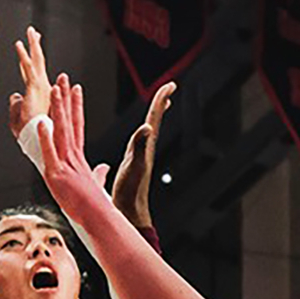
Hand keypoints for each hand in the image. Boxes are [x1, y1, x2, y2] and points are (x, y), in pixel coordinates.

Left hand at [7, 25, 53, 138]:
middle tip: (34, 33)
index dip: (31, 60)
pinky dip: (23, 55)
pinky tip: (18, 44)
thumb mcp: (17, 116)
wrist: (36, 138)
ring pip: (36, 60)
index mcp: (39, 94)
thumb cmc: (28, 132)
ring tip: (30, 31)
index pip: (34, 72)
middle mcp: (43, 87)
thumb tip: (13, 95)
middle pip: (38, 62)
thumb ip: (15, 104)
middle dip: (36, 47)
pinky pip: (28, 67)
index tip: (30, 50)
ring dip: (32, 44)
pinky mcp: (35, 87)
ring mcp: (41, 86)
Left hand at [36, 75, 113, 219]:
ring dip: (58, 110)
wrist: (98, 218)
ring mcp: (66, 165)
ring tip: (55, 89)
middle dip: (65, 99)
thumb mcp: (96, 185)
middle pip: (70, 122)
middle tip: (63, 78)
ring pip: (61, 131)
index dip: (76, 107)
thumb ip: (99, 174)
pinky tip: (42, 123)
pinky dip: (46, 138)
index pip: (77, 126)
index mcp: (79, 159)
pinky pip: (50, 153)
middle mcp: (73, 157)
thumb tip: (104, 168)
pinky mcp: (58, 175)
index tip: (75, 90)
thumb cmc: (95, 206)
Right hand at [111, 81, 174, 228]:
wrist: (129, 213)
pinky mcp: (133, 164)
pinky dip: (141, 132)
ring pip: (149, 130)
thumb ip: (139, 146)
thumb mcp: (133, 165)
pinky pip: (139, 141)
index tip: (170, 84)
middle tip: (169, 89)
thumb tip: (147, 128)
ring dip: (153, 116)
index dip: (161, 100)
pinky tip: (140, 135)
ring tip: (159, 105)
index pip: (154, 117)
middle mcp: (145, 149)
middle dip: (161, 104)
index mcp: (146, 146)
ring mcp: (140, 157)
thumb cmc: (130, 192)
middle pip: (155, 120)